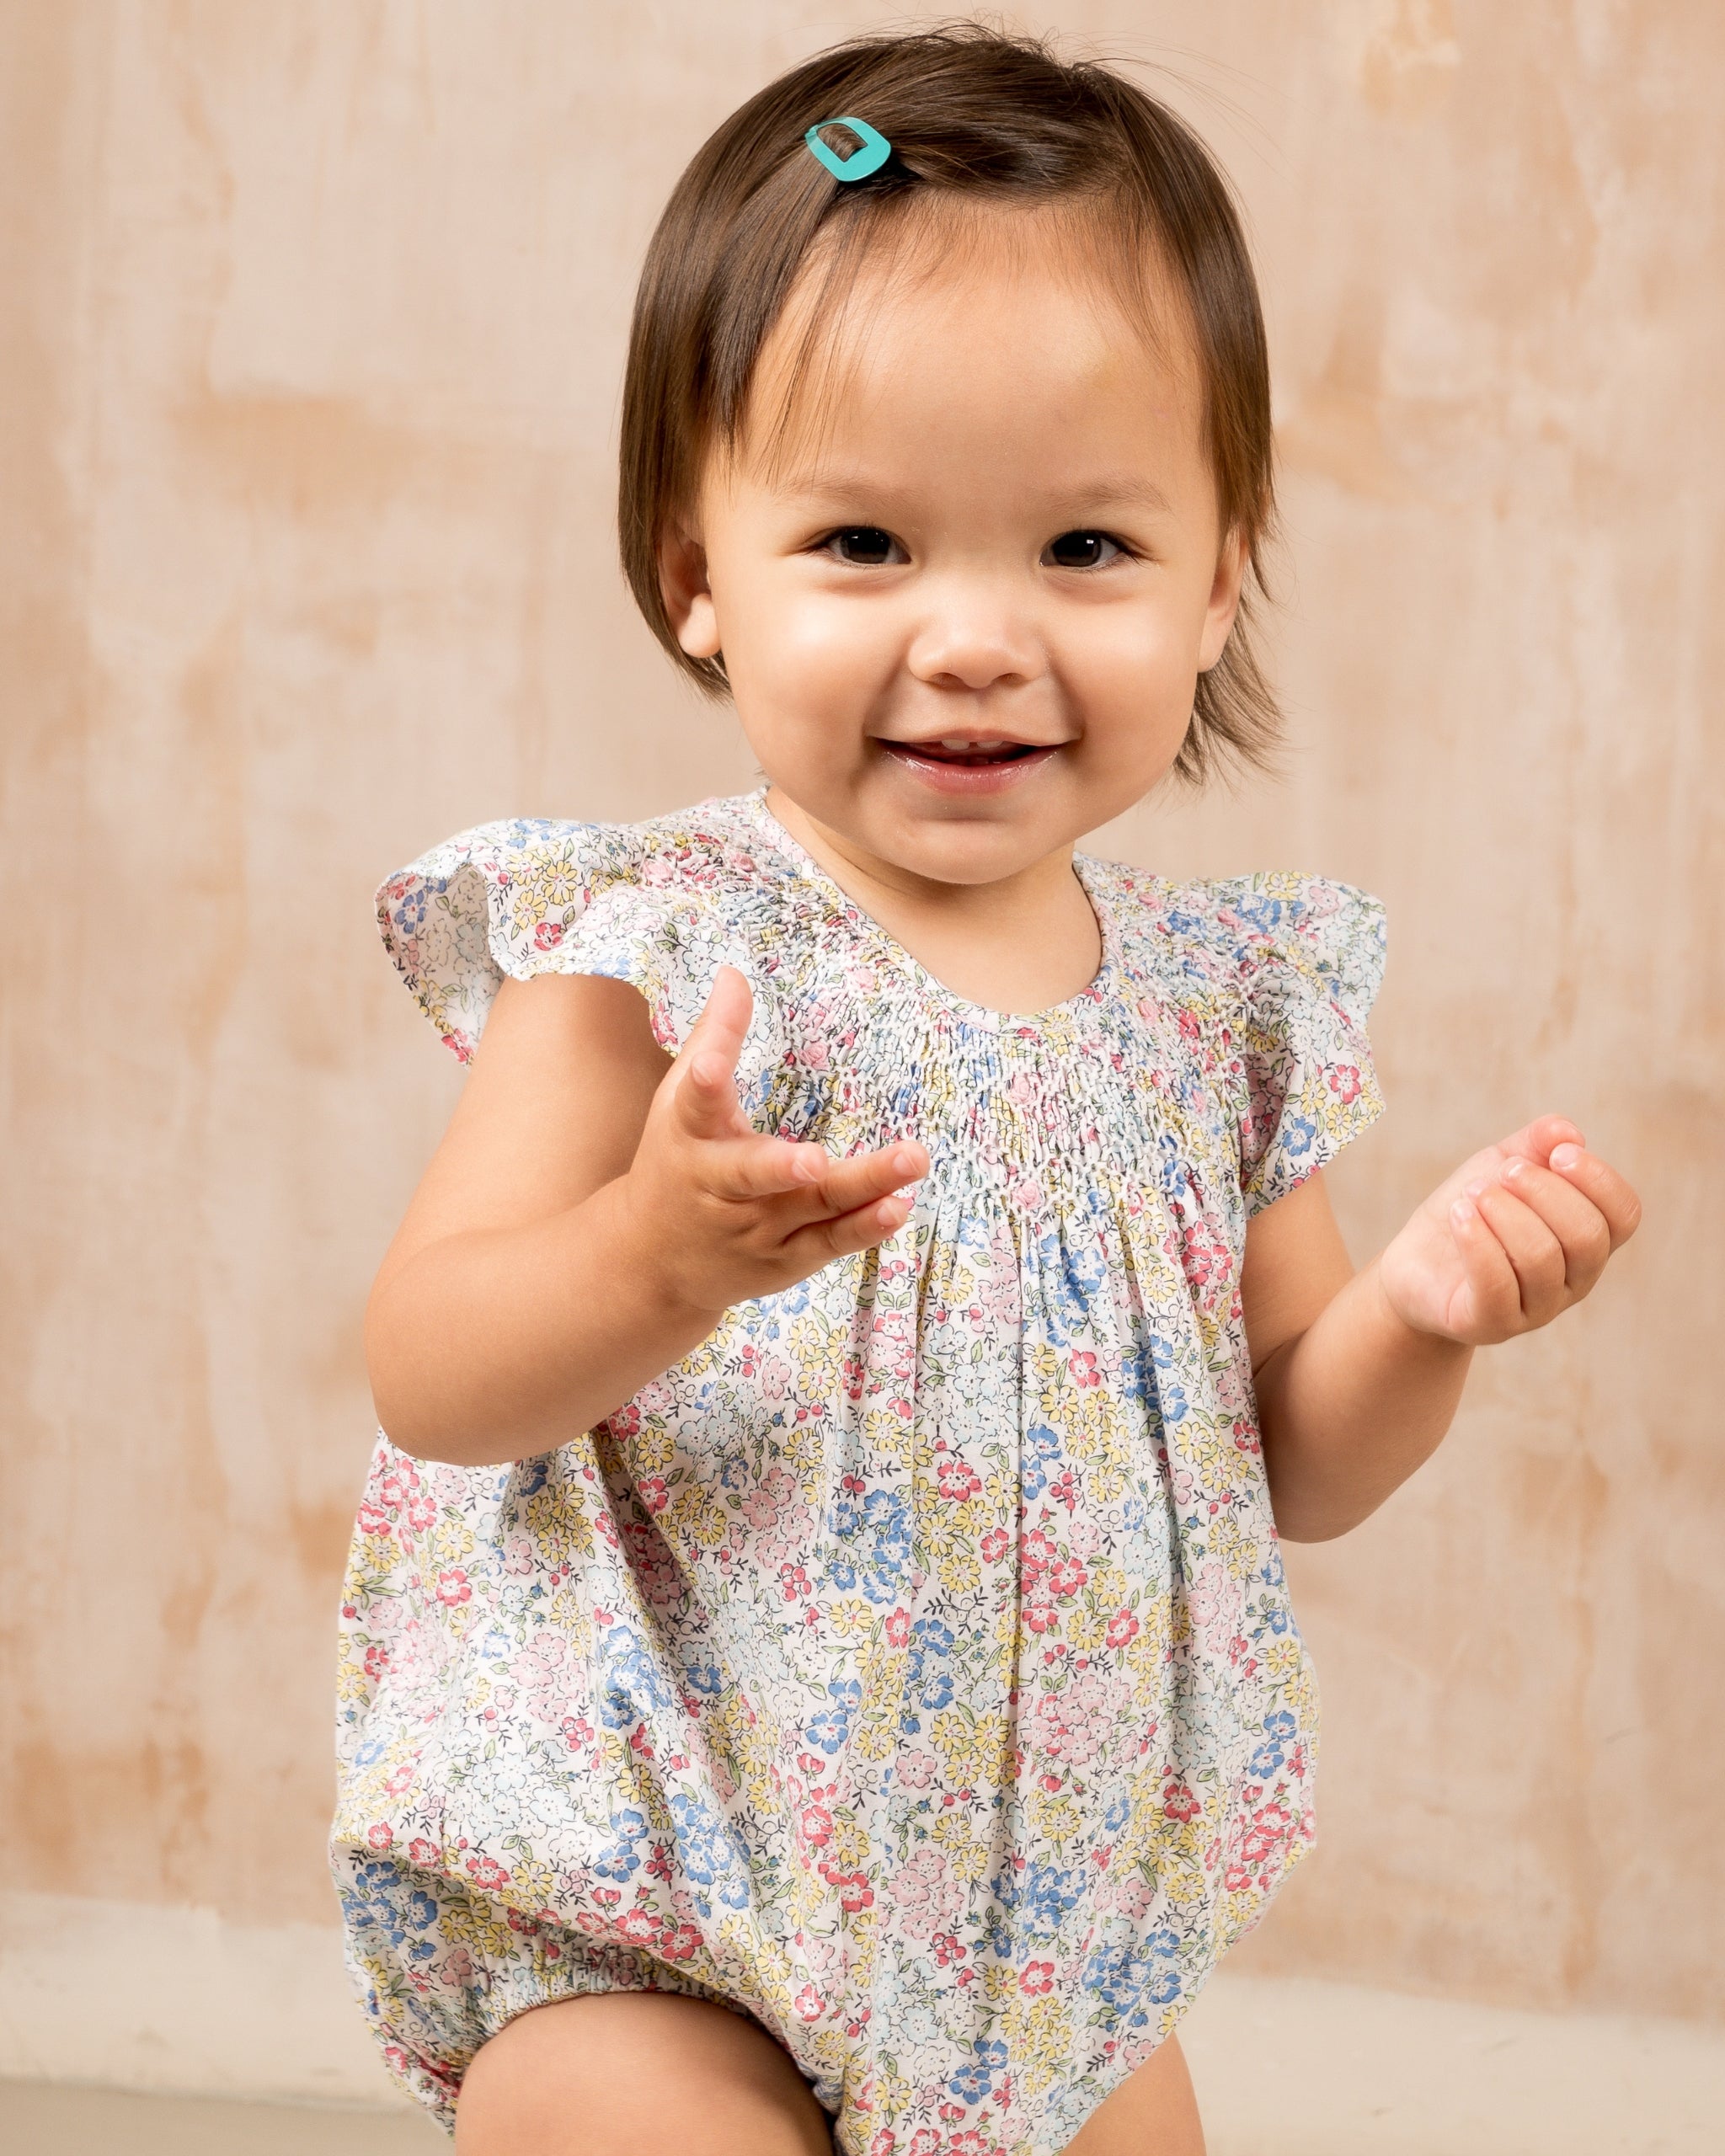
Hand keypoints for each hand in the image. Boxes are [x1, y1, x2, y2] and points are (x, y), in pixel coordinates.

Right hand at [617, 967, 927, 1316]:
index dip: (703, 1081)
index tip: (709, 1065)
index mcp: (689, 1138)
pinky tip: (900, 1204)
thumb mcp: (679, 1099)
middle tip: (817, 1159)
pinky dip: (864, 1227)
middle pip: (756, 1174)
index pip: (696, 1103)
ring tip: (911, 1159)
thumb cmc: (675, 1160)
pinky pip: (828, 1243)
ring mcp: (753, 1230)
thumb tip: (735, 972)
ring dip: (862, 1187)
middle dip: (785, 1168)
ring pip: (810, 1210)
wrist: (651, 1262)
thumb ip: (714, 1035)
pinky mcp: (784, 1260)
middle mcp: (718, 1189)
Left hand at [1377, 1114, 1640, 1345]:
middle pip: (1587, 1236)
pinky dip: (1477, 1241)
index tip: (1558, 1154)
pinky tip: (1459, 1215)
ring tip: (1472, 1194)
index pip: (1624, 1215)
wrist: (1415, 1264)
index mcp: (1589, 1240)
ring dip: (1504, 1213)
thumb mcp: (1501, 1165)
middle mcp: (1574, 1280)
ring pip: (1542, 1258)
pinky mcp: (1491, 1324)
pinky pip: (1496, 1285)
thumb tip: (1568, 1133)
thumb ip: (1536, 1143)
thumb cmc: (1472, 1211)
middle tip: (1505, 1171)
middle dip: (1544, 1191)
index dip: (1598, 1179)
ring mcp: (1536, 1309)